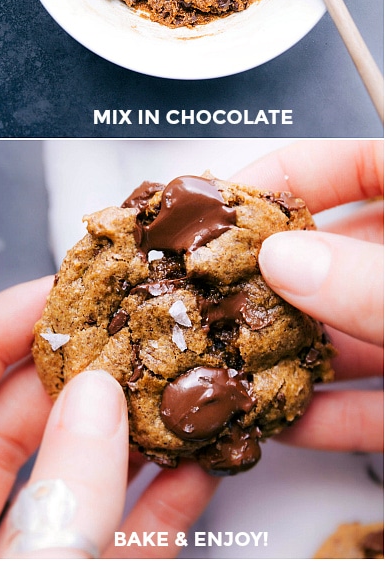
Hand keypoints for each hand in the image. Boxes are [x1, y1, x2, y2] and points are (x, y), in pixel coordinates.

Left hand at [0, 277, 216, 557]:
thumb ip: (65, 493)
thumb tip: (98, 398)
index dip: (9, 327)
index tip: (66, 289)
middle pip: (31, 418)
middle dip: (90, 369)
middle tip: (140, 325)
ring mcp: (42, 547)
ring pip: (87, 474)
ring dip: (138, 428)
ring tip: (181, 379)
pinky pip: (127, 535)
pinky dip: (165, 500)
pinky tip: (201, 466)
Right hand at [236, 139, 382, 452]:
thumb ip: (370, 284)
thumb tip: (285, 262)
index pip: (364, 160)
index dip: (293, 169)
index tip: (230, 197)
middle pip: (343, 251)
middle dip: (276, 272)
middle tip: (212, 284)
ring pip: (351, 330)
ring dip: (290, 350)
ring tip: (230, 356)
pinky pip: (376, 401)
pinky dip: (332, 413)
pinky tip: (286, 422)